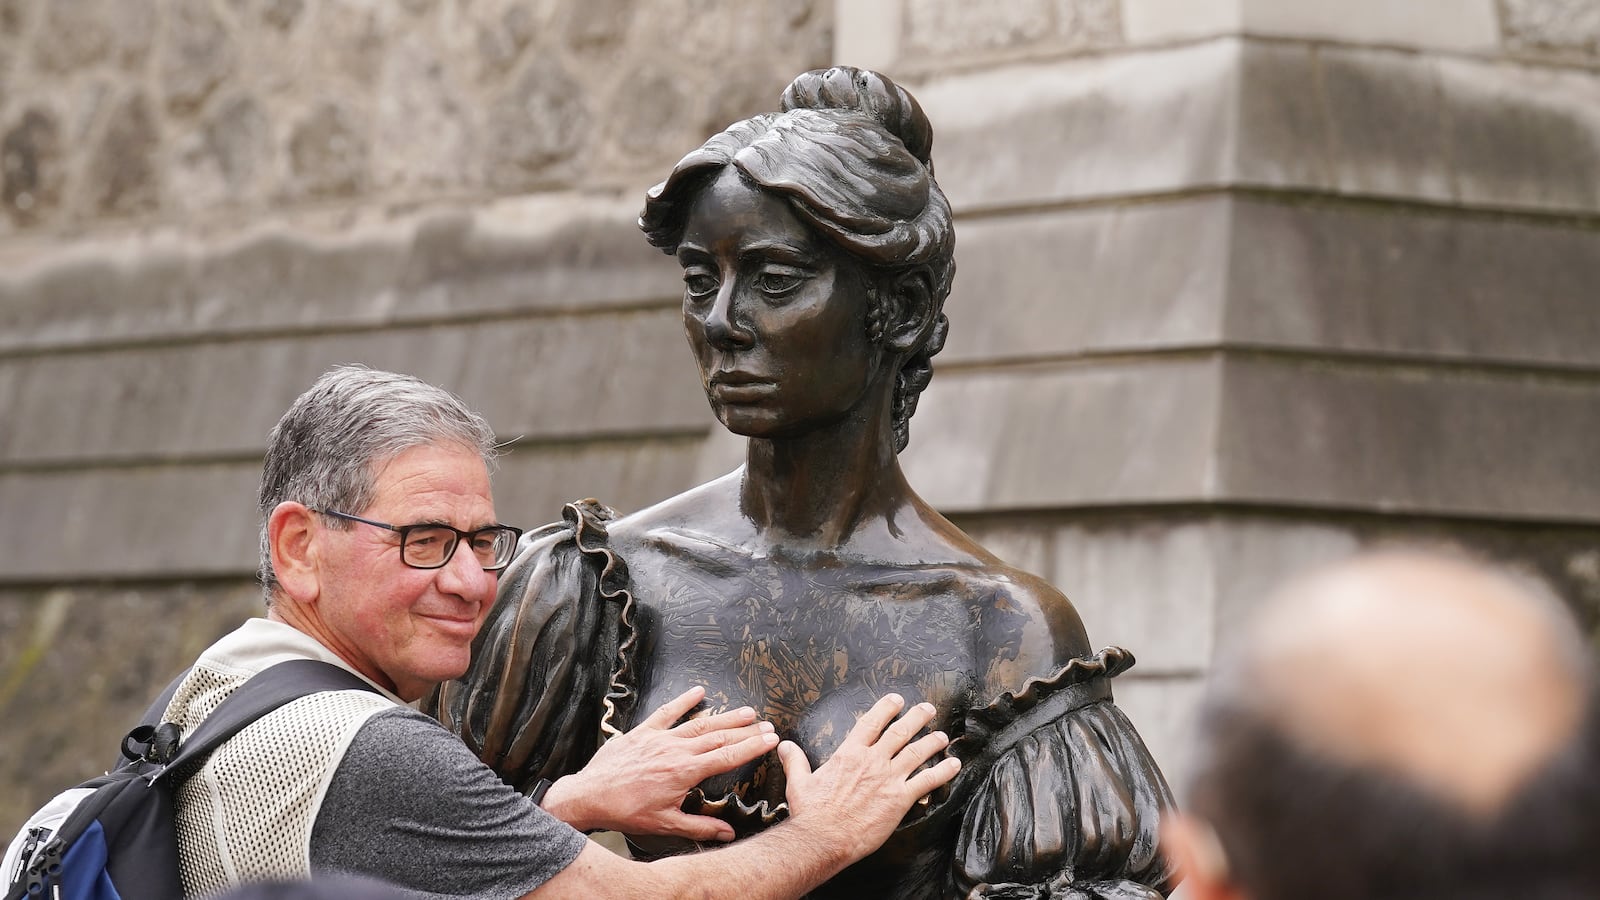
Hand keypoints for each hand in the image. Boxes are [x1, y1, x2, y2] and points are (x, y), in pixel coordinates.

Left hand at [541, 686, 777, 839]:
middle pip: (719, 737)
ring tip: (746, 711)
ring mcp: (659, 738)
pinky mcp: (643, 732)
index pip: (727, 756)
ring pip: (699, 723)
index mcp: (685, 772)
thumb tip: (728, 833)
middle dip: (746, 731)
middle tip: (767, 725)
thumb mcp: (666, 825)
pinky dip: (683, 701)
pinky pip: (667, 712)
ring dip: (725, 716)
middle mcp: (676, 750)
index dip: (752, 747)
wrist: (590, 796)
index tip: (771, 740)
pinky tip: (698, 691)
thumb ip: (700, 827)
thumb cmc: (626, 811)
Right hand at [778, 694, 959, 865]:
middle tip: (927, 709)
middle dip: (916, 718)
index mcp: (849, 754)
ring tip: (942, 735)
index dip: (886, 708)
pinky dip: (942, 772)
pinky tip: (953, 766)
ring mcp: (888, 779)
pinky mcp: (899, 799)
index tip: (897, 700)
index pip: (871, 723)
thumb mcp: (798, 782)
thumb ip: (794, 760)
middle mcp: (872, 761)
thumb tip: (783, 746)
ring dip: (932, 742)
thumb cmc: (811, 813)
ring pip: (916, 753)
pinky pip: (926, 781)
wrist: (823, 838)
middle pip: (899, 732)